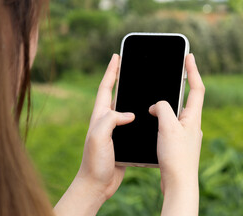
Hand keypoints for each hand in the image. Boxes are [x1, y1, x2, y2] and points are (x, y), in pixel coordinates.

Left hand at [54, 54, 133, 215]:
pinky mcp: (122, 140)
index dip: (111, 71)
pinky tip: (148, 114)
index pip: (105, 88)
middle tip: (130, 66)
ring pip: (125, 108)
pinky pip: (132, 123)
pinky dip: (139, 115)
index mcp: (99, 116)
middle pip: (115, 94)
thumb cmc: (94, 162)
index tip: (116, 57)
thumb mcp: (99, 138)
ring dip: (132, 96)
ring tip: (142, 86)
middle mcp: (106, 121)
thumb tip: (128, 113)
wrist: (97, 184)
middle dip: (121, 78)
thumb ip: (110, 121)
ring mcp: (114, 131)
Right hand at [149, 53, 204, 215]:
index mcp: (193, 117)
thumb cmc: (176, 157)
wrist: (179, 184)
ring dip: (169, 104)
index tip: (189, 55)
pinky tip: (154, 123)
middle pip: (188, 98)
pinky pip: (172, 125)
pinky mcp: (180, 144)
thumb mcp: (168, 127)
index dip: (193, 70)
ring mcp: (187, 135)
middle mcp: (193, 124)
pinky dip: (163, 119)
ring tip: (157, 98)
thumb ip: (163, 109)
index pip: (196, 87)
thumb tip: (158, 105)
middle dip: (181, 84)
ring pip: (178, 112)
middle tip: (175, 70)